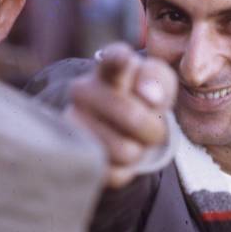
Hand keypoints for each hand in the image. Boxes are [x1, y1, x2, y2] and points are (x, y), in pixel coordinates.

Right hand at [65, 43, 177, 187]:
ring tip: (132, 139)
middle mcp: (83, 90)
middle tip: (150, 126)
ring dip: (139, 150)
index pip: (113, 60)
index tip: (124, 59)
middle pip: (134, 117)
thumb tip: (149, 96)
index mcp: (109, 68)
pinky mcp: (71, 153)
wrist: (121, 125)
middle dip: (153, 128)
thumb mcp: (159, 82)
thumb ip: (158, 81)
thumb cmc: (143, 96)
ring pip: (126, 150)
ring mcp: (72, 122)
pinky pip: (115, 173)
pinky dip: (126, 169)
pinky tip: (118, 155)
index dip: (119, 60)